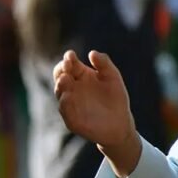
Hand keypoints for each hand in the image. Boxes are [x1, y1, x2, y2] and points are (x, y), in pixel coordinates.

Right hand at [53, 50, 141, 175]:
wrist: (119, 125)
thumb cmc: (115, 99)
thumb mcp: (112, 77)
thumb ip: (104, 63)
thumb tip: (91, 52)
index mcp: (81, 75)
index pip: (69, 64)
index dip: (68, 58)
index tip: (71, 55)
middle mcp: (72, 87)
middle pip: (60, 75)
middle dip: (60, 69)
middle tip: (66, 65)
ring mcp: (69, 102)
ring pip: (59, 91)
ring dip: (60, 84)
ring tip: (66, 79)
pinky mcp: (70, 117)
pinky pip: (64, 108)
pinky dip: (64, 102)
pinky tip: (68, 97)